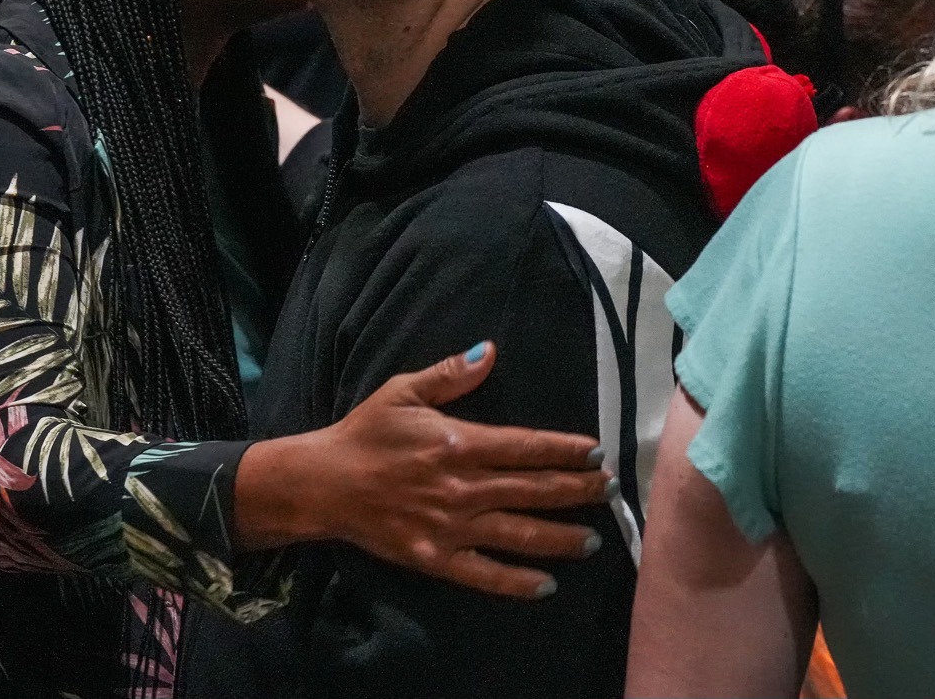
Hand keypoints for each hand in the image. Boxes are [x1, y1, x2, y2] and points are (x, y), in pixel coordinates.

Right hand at [235, 340, 612, 598]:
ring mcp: (451, 527)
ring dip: (561, 537)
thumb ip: (450, 375)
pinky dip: (518, 582)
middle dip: (577, 491)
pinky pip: (485, 575)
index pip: (526, 447)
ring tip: (593, 539)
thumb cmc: (365, 433)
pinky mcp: (436, 559)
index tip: (597, 453)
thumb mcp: (403, 391)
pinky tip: (547, 584)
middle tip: (610, 492)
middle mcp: (463, 487)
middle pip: (534, 490)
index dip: (565, 451)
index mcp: (459, 442)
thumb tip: (489, 350)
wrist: (323, 483)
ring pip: (520, 534)